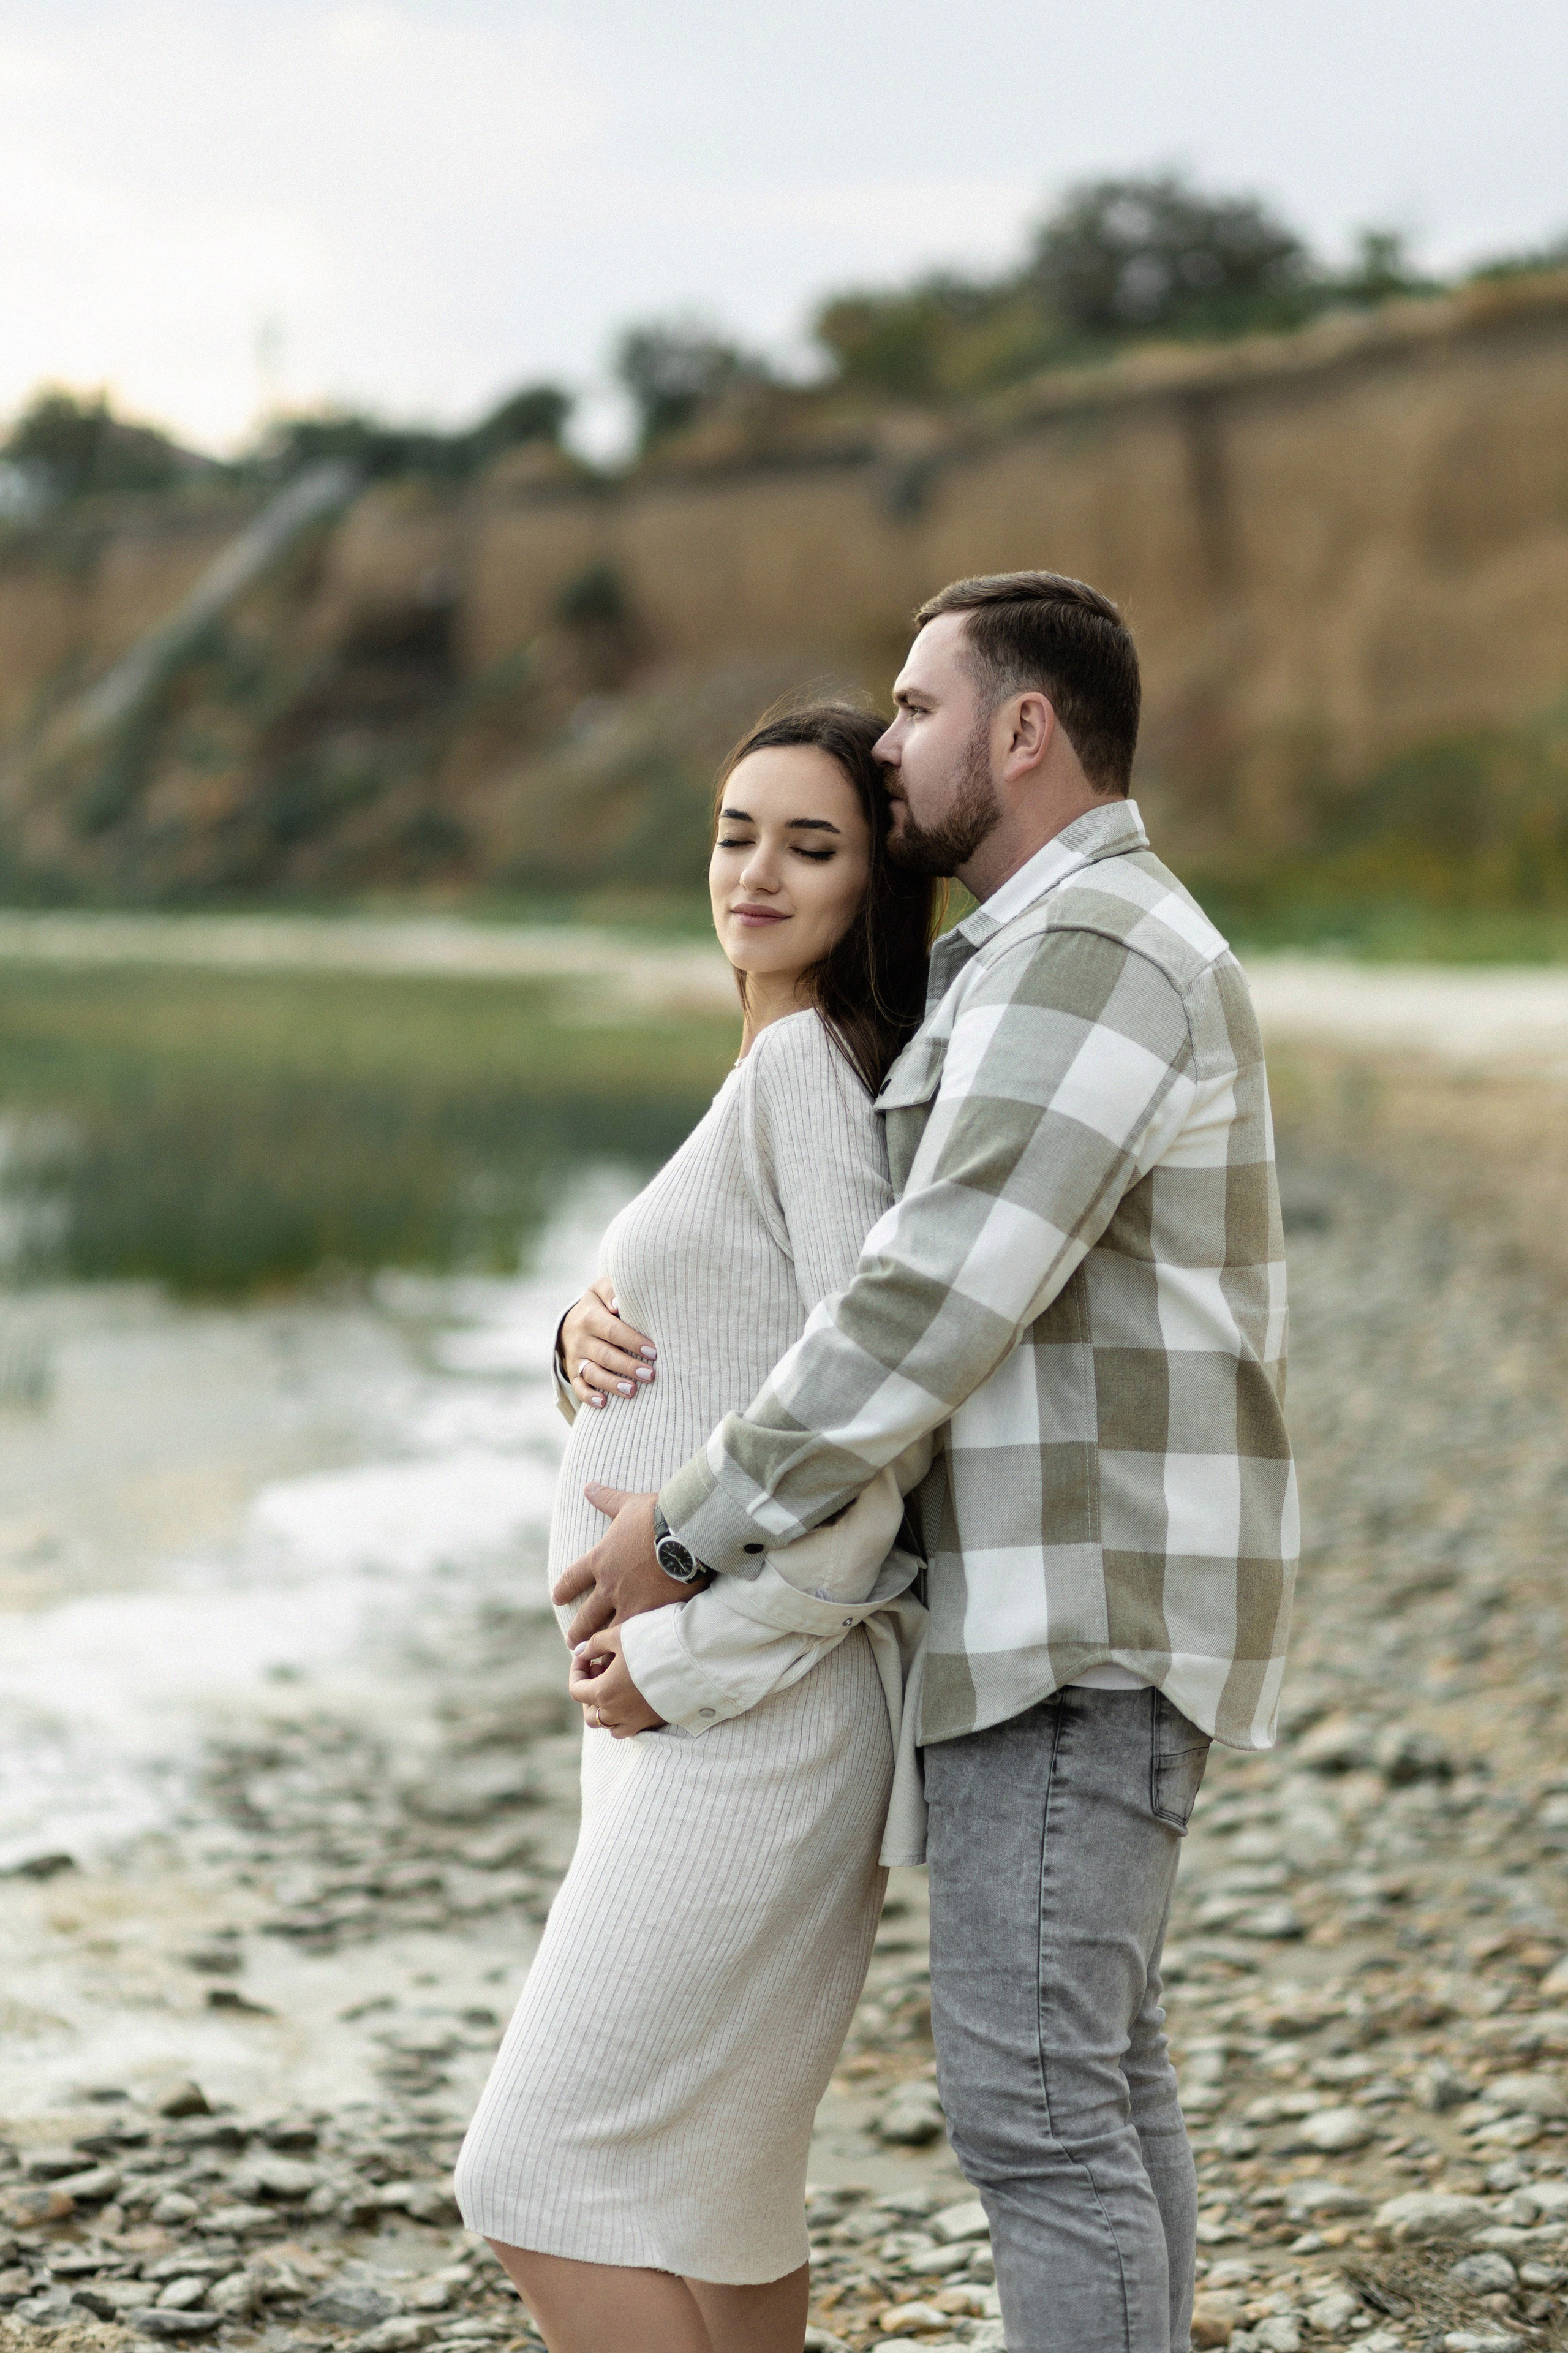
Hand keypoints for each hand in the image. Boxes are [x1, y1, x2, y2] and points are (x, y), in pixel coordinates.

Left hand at [552, 1485, 701, 1646]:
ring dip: (600, 1648)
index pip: (573, 1578)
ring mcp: (630, 1603)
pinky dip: (630, 1653)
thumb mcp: (628, 1505)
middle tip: (572, 1643)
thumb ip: (607, 1499)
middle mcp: (610, 1586)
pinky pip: (637, 1640)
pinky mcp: (653, 1615)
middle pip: (587, 1616)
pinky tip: (629, 1664)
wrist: (685, 1532)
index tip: (557, 1598)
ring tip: (597, 1660)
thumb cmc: (657, 1514)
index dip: (564, 1589)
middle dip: (578, 1632)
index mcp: (600, 1560)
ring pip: (608, 1634)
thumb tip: (589, 1486)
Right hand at [558, 1278, 656, 1410]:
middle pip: (605, 1355)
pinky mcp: (573, 1373)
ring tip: (632, 1391)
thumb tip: (618, 1304)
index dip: (633, 1342)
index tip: (653, 1352)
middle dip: (628, 1366)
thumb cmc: (598, 1305)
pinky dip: (589, 1397)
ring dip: (612, 1384)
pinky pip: (578, 1388)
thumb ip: (611, 1291)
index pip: (612, 1331)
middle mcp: (580, 1339)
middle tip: (650, 1375)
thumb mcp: (600, 1290)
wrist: (572, 1320)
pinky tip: (604, 1403)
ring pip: (592, 1373)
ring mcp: (576, 1358)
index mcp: (589, 1317)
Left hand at [567, 1624, 666, 1737]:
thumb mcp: (619, 1635)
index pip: (576, 1690)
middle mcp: (616, 1712)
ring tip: (615, 1686)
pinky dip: (624, 1718)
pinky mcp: (654, 1721)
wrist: (693, 1658)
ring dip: (605, 1709)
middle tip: (600, 1669)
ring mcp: (636, 1720)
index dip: (576, 1671)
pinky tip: (632, 1696)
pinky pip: (630, 1728)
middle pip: (590, 1714)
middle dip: (589, 1693)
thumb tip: (581, 1652)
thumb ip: (595, 1644)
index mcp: (603, 1692)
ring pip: (609, 1725)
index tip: (586, 1656)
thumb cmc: (653, 1643)